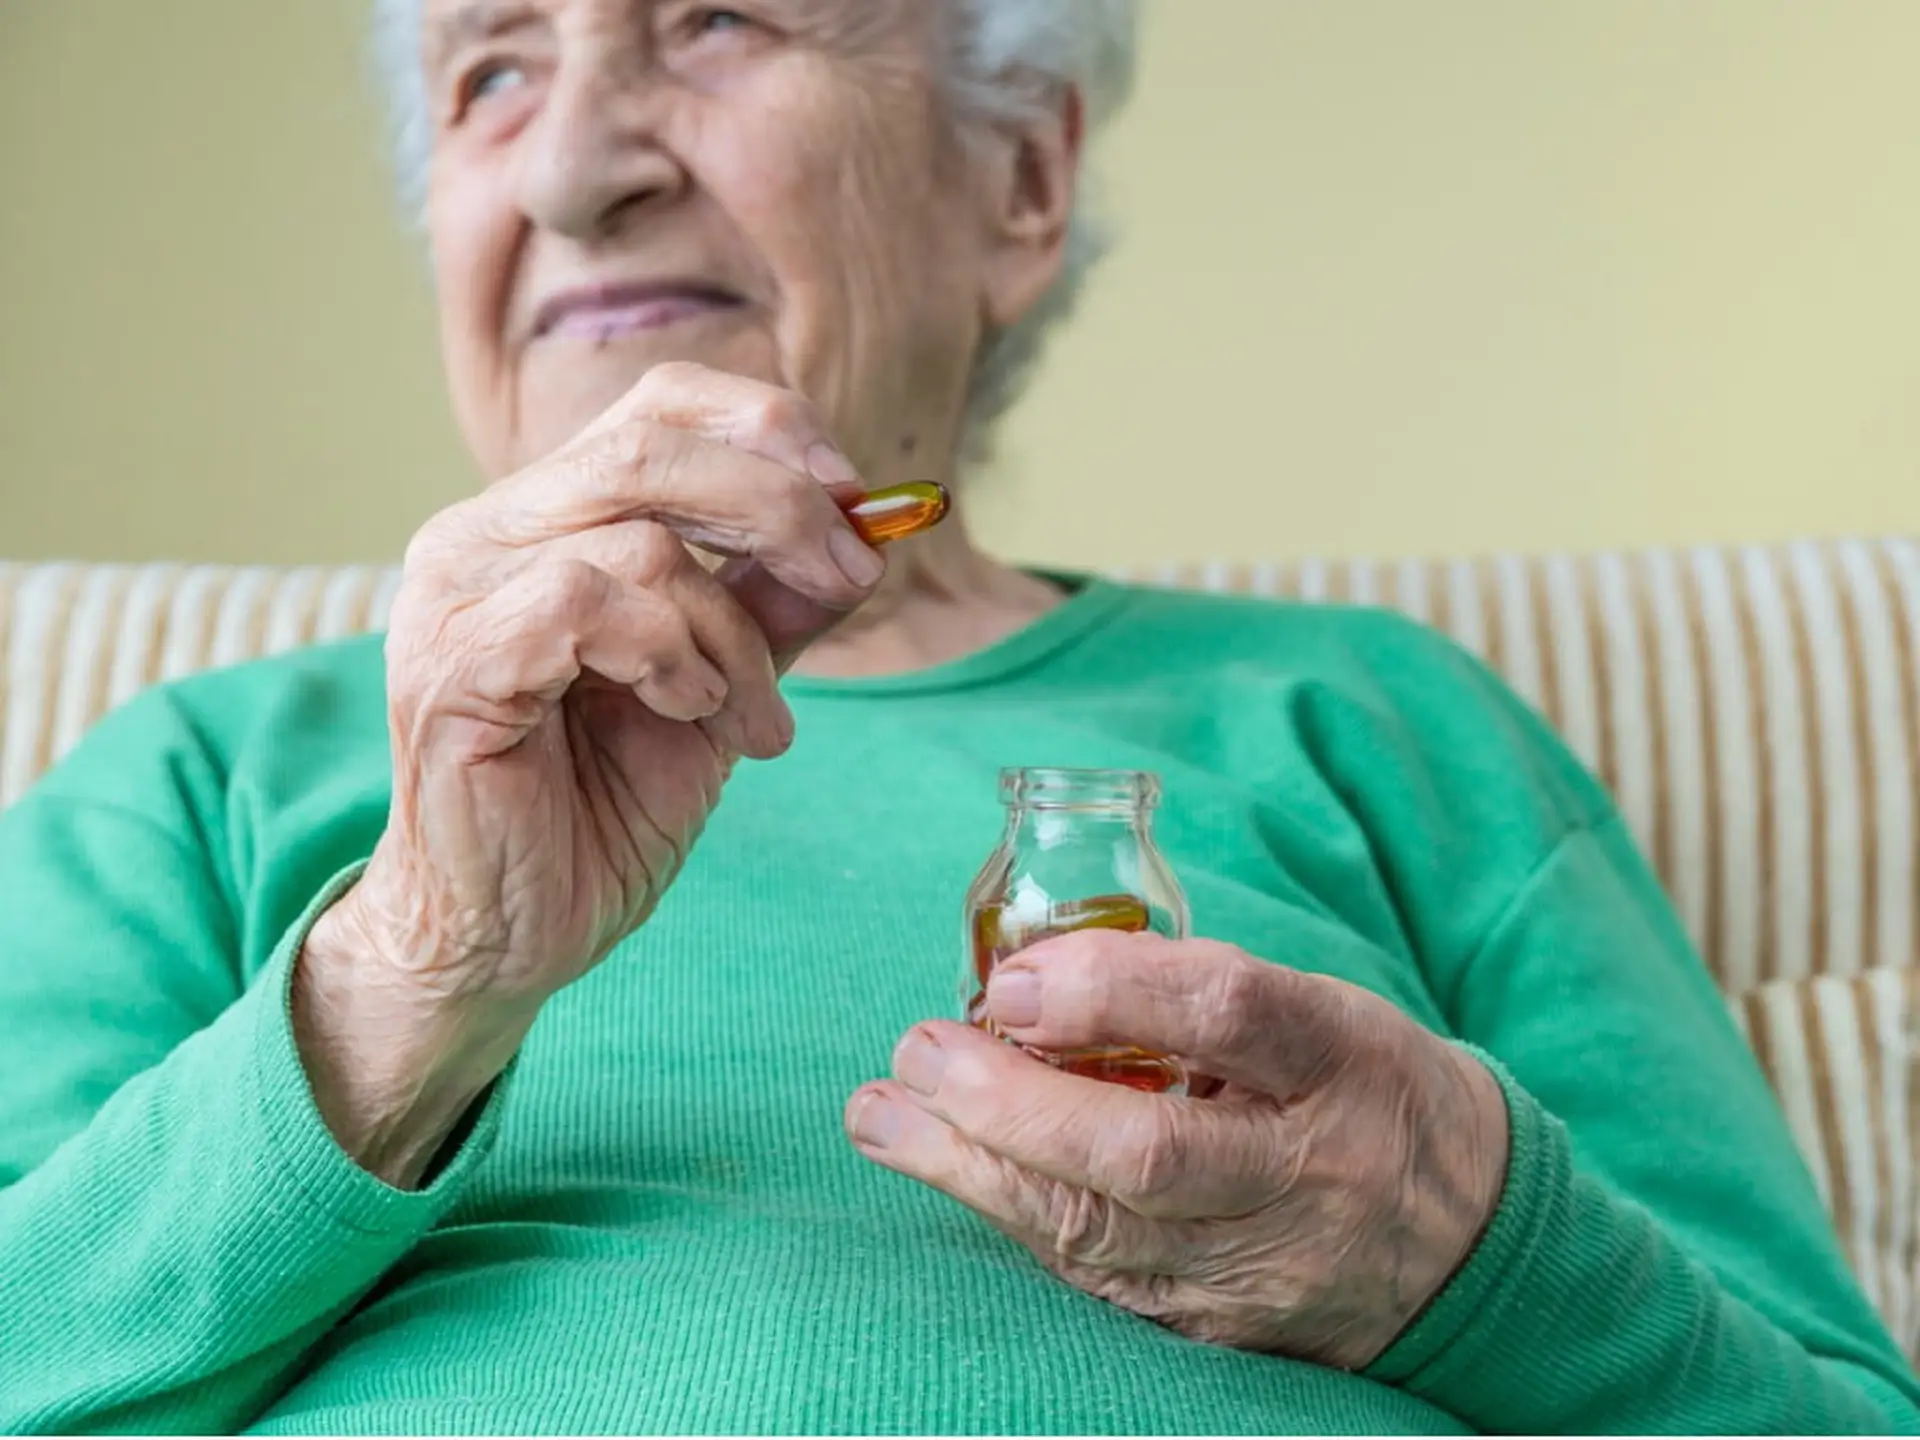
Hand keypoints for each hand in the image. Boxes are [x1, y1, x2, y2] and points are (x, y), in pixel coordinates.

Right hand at [296, 362, 885, 1183]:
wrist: (508, 935)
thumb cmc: (596, 810)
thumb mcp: (719, 687)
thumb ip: (770, 604)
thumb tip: (859, 535)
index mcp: (543, 517)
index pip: (660, 405)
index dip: (770, 429)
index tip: (852, 500)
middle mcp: (483, 532)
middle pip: (653, 443)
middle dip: (782, 507)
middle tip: (848, 580)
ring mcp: (455, 591)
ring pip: (638, 538)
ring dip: (733, 633)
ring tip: (749, 719)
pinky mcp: (454, 661)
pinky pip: (586, 602)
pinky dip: (669, 654)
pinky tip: (687, 711)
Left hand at [845, 932, 1509, 1370]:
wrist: (1466, 1239)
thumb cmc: (1359, 1088)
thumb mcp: (1315, 1006)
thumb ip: (1189, 988)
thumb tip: (1032, 976)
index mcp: (1341, 1060)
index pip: (1229, 1014)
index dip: (1107, 990)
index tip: (1010, 978)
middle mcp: (1307, 1174)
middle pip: (1147, 1152)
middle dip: (1009, 1103)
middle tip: (919, 1050)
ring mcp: (1263, 1269)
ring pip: (1101, 1234)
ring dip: (973, 1171)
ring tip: (883, 1115)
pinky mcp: (1222, 1332)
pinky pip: (1098, 1280)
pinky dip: (1013, 1220)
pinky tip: (947, 1171)